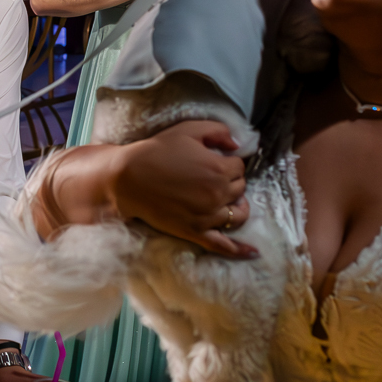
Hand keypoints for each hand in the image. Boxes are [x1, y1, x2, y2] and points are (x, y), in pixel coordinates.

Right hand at [111, 120, 255, 257]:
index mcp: (219, 169)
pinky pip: (222, 245)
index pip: (239, 166)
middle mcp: (218, 194)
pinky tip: (253, 253)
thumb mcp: (189, 129)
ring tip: (228, 200)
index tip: (214, 159)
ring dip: (236, 205)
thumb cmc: (157, 151)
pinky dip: (239, 250)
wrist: (128, 178)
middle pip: (240, 188)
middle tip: (212, 175)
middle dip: (231, 180)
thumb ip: (219, 131)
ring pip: (238, 214)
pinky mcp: (195, 232)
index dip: (228, 161)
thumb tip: (236, 145)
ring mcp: (207, 216)